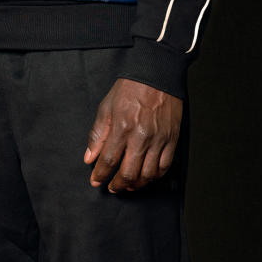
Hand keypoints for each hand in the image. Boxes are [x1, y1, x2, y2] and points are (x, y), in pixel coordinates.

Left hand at [83, 78, 182, 192]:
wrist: (156, 73)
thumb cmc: (130, 88)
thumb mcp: (107, 106)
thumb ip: (97, 134)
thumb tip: (89, 158)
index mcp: (122, 127)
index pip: (109, 160)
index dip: (100, 175)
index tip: (95, 181)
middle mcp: (141, 136)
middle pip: (128, 173)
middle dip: (117, 185)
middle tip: (112, 188)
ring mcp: (158, 139)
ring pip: (147, 174)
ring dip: (136, 185)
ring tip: (128, 186)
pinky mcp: (172, 139)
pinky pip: (164, 166)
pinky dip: (154, 177)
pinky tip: (146, 177)